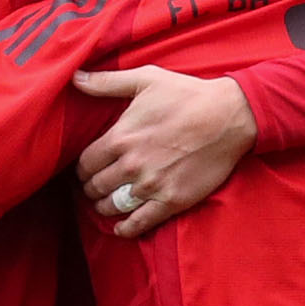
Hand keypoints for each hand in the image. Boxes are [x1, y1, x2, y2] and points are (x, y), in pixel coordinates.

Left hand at [74, 68, 256, 237]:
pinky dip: (126, 229)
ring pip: (113, 206)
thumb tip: (75, 76)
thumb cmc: (187, 94)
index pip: (86, 164)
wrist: (229, 116)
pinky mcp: (172, 200)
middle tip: (95, 187)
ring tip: (105, 204)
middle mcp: (132, 165)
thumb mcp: (146, 79)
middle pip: (96, 187)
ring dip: (104, 207)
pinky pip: (140, 222)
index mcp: (121, 137)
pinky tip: (121, 228)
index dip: (82, 169)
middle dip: (91, 188)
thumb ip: (107, 81)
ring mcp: (152, 185)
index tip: (86, 170)